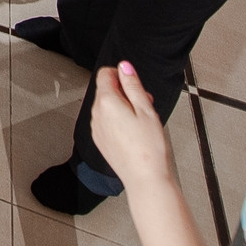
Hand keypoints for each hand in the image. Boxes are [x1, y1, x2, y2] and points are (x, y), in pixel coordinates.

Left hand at [89, 62, 175, 189]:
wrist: (145, 178)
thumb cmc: (149, 147)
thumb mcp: (146, 109)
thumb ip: (133, 84)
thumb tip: (124, 66)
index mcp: (106, 103)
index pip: (104, 74)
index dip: (121, 74)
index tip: (134, 83)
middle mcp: (96, 114)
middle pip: (106, 90)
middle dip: (124, 92)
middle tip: (144, 103)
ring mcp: (96, 129)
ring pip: (106, 106)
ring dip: (122, 106)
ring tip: (141, 120)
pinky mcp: (100, 141)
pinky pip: (105, 122)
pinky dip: (117, 121)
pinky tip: (134, 132)